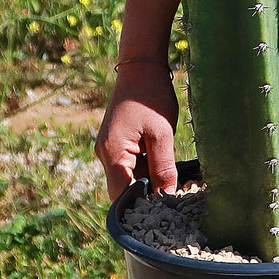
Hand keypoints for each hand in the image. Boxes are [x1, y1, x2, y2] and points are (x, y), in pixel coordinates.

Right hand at [94, 61, 179, 200]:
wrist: (140, 67)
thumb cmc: (151, 96)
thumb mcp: (162, 133)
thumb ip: (163, 167)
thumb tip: (167, 197)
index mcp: (113, 153)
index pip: (121, 196)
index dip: (141, 207)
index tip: (164, 211)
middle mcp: (105, 154)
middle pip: (123, 190)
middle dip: (146, 196)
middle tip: (172, 200)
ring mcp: (110, 149)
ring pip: (128, 178)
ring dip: (147, 181)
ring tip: (172, 182)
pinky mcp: (117, 143)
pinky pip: (130, 166)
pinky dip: (146, 169)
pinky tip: (164, 166)